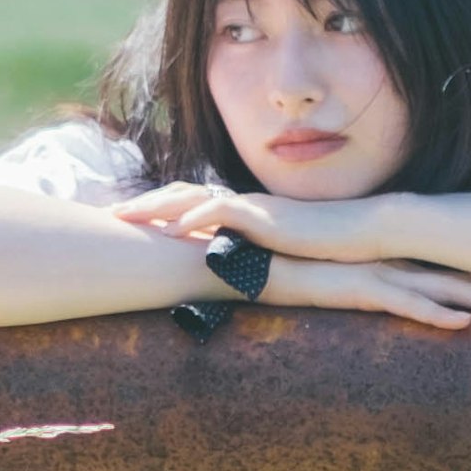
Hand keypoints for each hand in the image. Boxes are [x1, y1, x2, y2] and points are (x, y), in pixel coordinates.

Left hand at [114, 177, 377, 258]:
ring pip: (190, 198)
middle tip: (108, 215)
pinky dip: (191, 219)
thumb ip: (251, 257)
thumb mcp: (278, 254)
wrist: (361, 234)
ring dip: (154, 207)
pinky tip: (168, 231)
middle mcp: (240, 203)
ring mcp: (250, 206)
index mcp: (241, 211)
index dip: (156, 210)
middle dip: (142, 204)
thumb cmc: (325, 248)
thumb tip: (228, 275)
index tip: (127, 222)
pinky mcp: (264, 216)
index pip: (189, 204)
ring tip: (123, 219)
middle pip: (179, 195)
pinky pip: (220, 211)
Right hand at [262, 256, 470, 331]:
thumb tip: (398, 307)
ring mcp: (379, 275)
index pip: (453, 273)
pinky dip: (432, 313)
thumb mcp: (345, 286)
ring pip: (443, 289)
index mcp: (396, 265)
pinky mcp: (357, 289)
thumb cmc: (297, 274)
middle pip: (461, 278)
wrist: (255, 260)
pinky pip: (401, 303)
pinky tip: (460, 323)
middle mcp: (395, 265)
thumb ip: (373, 292)